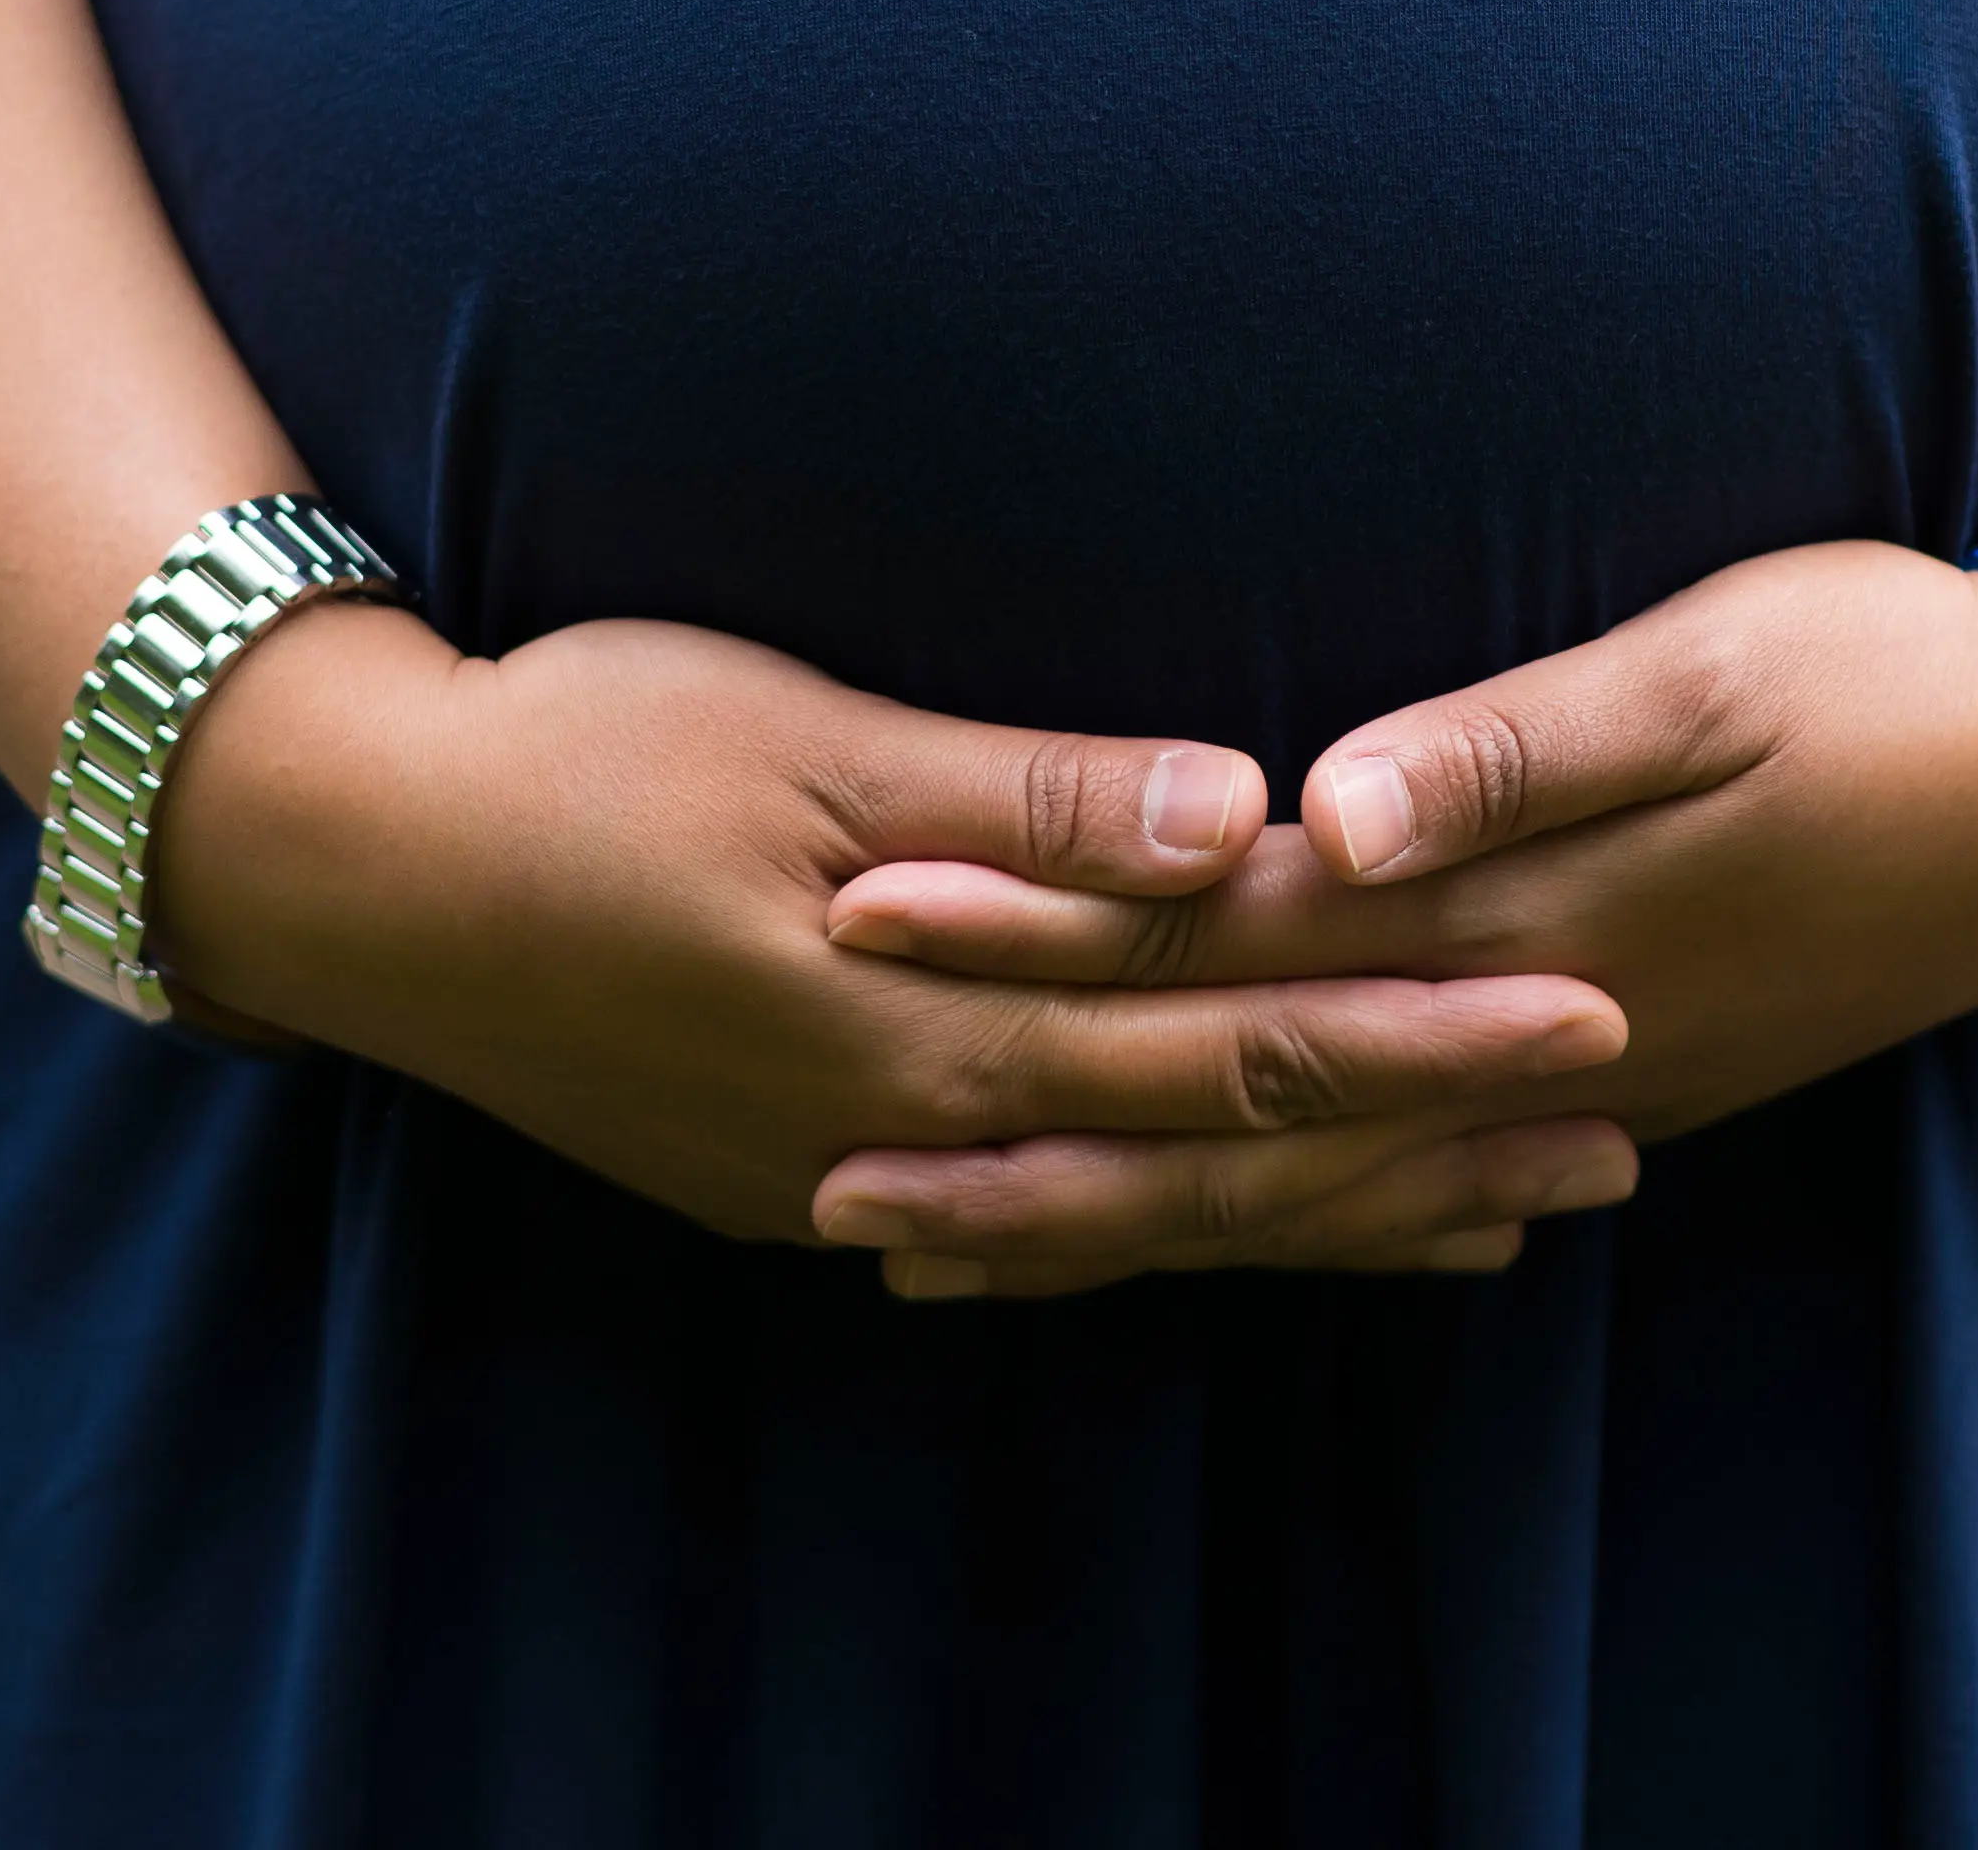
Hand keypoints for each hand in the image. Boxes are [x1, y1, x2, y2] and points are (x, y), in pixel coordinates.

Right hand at [154, 603, 1647, 1273]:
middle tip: (1622, 1125)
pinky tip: (1252, 1233)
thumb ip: (1031, 796)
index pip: (1233, 1028)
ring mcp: (856, 1173)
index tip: (1590, 1001)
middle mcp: (916, 1119)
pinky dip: (1172, 1237)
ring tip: (1506, 1206)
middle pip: (1223, 1144)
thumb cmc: (581, 751)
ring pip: (1147, 1214)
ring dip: (1331, 1210)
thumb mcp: (803, 739)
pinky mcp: (808, 1183)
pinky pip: (1042, 1232)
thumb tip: (1242, 816)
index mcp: (935, 1001)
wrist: (355, 866)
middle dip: (1430, 1134)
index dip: (1420, 1022)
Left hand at [805, 538, 1977, 1294]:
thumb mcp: (1714, 672)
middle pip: (1233, 1111)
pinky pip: (1406, 1185)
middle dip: (1027, 1130)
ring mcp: (1579, 1079)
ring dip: (1131, 1211)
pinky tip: (1222, 1242)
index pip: (1223, 944)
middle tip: (828, 1165)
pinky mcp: (1620, 1076)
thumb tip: (1331, 810)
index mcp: (1516, 921)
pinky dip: (1286, 1221)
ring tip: (958, 1243)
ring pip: (1307, 1181)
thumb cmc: (1895, 673)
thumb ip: (1519, 744)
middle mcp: (1525, 1033)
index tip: (859, 909)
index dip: (1039, 930)